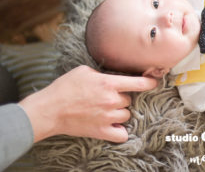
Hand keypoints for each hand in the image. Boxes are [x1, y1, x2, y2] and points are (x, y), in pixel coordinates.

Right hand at [19, 65, 157, 142]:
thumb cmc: (64, 87)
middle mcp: (111, 100)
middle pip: (129, 100)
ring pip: (126, 115)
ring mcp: (107, 117)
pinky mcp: (101, 131)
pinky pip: (121, 135)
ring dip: (119, 112)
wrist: (49, 109)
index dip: (150, 82)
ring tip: (106, 110)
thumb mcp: (84, 71)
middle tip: (107, 97)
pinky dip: (120, 132)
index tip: (155, 82)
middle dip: (121, 98)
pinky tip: (114, 127)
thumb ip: (102, 73)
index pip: (138, 83)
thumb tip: (110, 77)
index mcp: (109, 83)